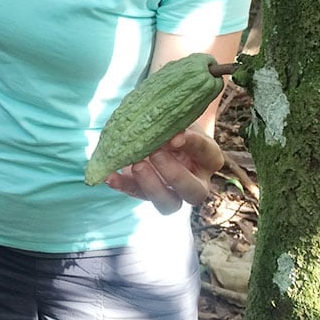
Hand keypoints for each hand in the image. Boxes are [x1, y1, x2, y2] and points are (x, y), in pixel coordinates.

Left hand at [104, 126, 223, 214]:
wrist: (165, 129)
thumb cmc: (177, 120)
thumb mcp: (181, 117)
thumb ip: (175, 119)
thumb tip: (158, 115)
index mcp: (209, 158)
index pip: (206, 153)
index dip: (192, 144)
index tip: (174, 136)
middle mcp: (197, 181)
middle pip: (194, 192)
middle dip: (174, 175)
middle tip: (155, 153)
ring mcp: (173, 192)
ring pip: (169, 205)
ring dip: (151, 186)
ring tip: (136, 165)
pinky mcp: (148, 194)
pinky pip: (136, 195)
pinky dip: (123, 186)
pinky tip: (110, 176)